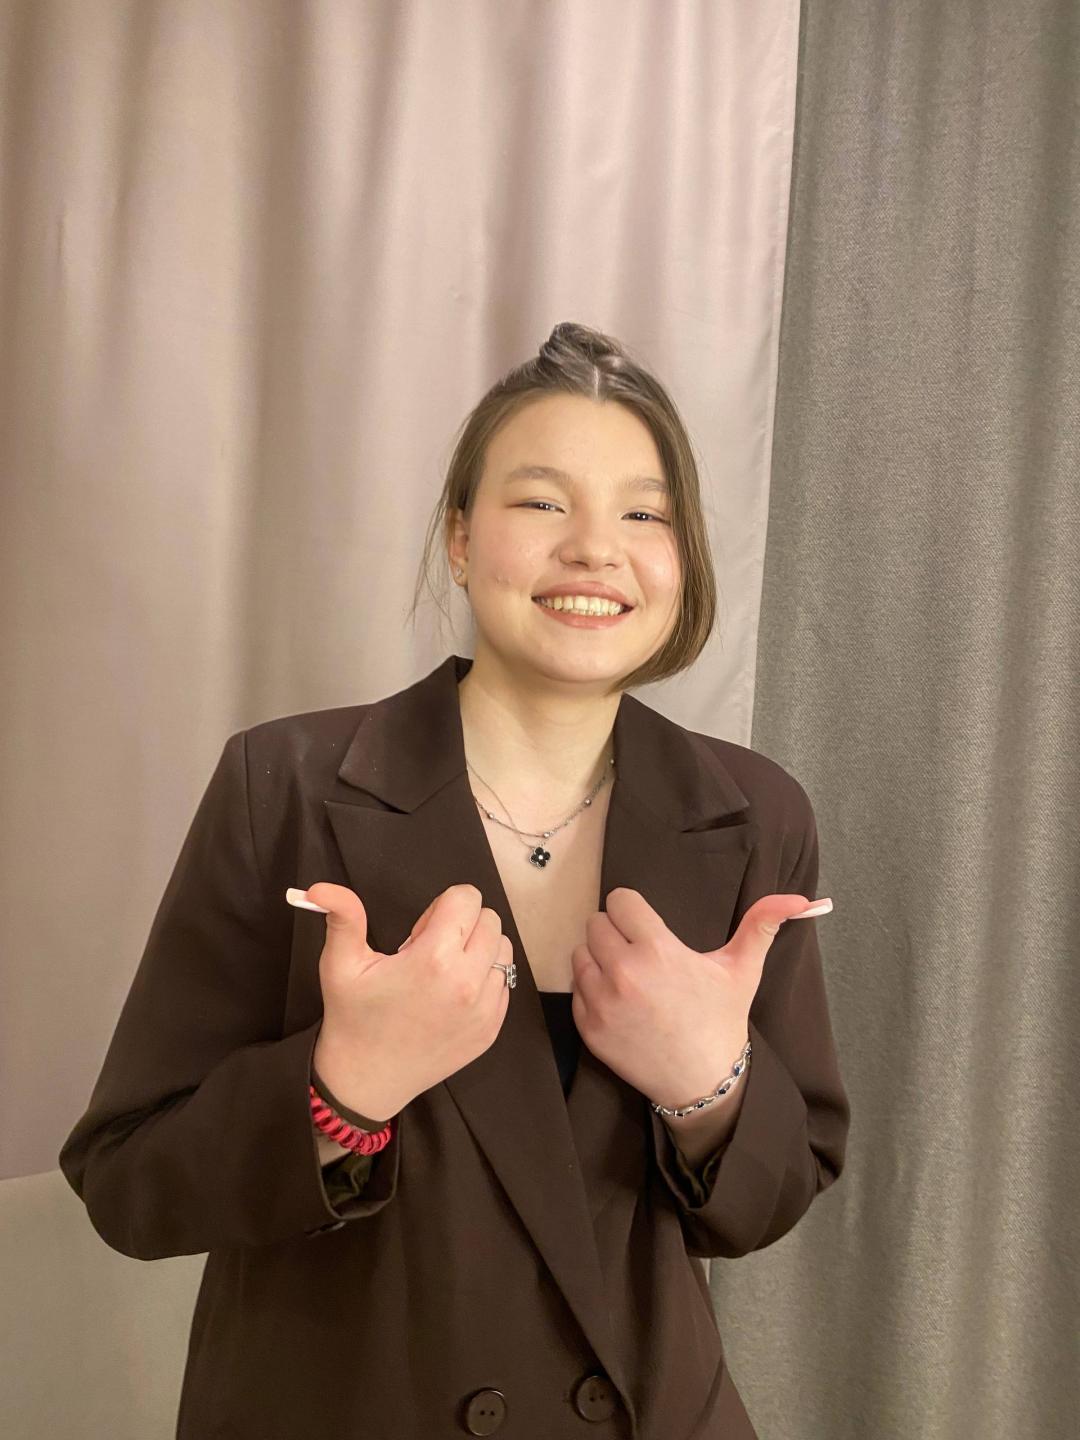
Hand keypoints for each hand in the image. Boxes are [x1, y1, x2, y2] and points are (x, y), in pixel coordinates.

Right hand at [307, 881, 512, 1119]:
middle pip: (490, 920)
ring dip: (479, 950)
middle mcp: (468, 983)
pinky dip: (485, 980)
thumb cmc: (352, 1018)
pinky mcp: (491, 1029)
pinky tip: (452, 995)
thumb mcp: (340, 964)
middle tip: (430, 951)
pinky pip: (505, 983)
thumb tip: (320, 886)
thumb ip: (342, 916)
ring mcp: (485, 1009)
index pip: (467, 898)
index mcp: (434, 960)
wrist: (366, 1079)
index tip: (420, 932)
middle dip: (463, 924)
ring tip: (444, 971)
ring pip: (503, 950)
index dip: (441, 907)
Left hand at [569, 888, 826, 1108]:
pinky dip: (592, 992)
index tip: (644, 924)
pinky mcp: (588, 1028)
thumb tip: (799, 898)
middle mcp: (623, 972)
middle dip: (614, 932)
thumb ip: (763, 925)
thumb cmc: (722, 1021)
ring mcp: (602, 1002)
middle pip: (595, 924)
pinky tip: (619, 1002)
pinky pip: (576, 991)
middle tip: (637, 951)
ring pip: (580, 954)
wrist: (704, 1083)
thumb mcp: (743, 970)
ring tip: (627, 976)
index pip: (618, 901)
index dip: (631, 909)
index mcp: (656, 950)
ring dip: (598, 960)